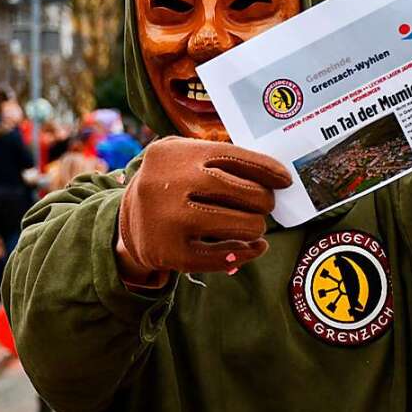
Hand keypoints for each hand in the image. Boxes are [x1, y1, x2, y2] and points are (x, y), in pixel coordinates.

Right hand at [116, 136, 291, 286]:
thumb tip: (272, 174)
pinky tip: (254, 247)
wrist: (126, 219)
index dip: (266, 169)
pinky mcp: (170, 253)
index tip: (285, 180)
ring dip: (256, 225)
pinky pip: (222, 257)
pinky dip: (245, 253)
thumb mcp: (180, 155)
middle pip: (242, 191)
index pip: (235, 156)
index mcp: (178, 154)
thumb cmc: (168, 182)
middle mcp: (173, 183)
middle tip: (267, 204)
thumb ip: (217, 157)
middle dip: (263, 200)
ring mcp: (171, 219)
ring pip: (239, 224)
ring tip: (255, 224)